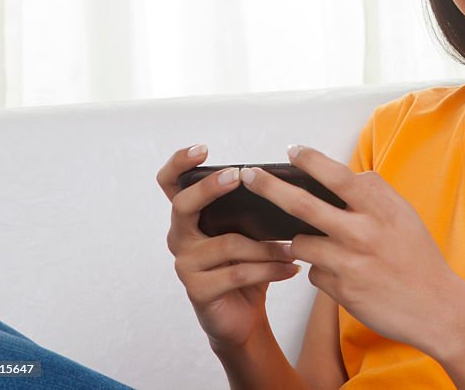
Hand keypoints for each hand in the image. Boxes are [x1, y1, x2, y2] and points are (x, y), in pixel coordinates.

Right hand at [155, 145, 302, 351]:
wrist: (242, 316)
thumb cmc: (246, 265)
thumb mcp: (249, 232)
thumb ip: (253, 209)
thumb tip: (288, 182)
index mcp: (190, 218)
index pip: (170, 184)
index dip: (179, 163)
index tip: (202, 149)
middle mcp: (180, 237)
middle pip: (184, 205)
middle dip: (211, 187)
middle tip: (239, 177)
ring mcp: (185, 265)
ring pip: (227, 244)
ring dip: (267, 245)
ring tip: (295, 247)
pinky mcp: (198, 290)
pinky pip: (238, 274)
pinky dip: (270, 270)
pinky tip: (292, 269)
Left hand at [240, 145, 464, 352]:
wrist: (436, 307)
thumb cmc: (419, 256)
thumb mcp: (404, 215)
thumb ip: (375, 194)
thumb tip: (351, 176)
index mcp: (379, 208)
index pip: (336, 175)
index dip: (310, 160)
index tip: (291, 150)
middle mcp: (361, 231)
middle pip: (302, 204)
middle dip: (269, 187)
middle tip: (248, 175)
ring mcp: (348, 262)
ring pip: (300, 242)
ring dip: (301, 241)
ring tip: (321, 244)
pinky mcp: (340, 290)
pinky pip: (314, 271)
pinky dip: (322, 269)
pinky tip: (345, 275)